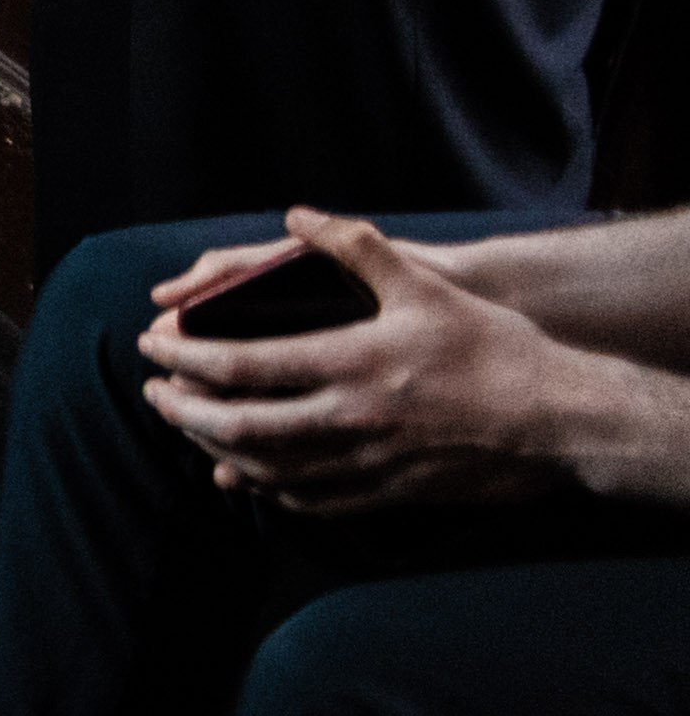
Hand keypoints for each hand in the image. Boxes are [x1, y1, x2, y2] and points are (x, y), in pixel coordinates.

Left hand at [139, 207, 585, 508]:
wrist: (563, 419)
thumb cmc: (495, 345)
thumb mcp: (424, 284)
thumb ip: (356, 246)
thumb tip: (297, 215)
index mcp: (353, 363)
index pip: (242, 363)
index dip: (186, 356)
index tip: (154, 345)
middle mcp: (353, 418)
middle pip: (241, 424)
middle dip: (184, 410)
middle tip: (153, 393)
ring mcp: (370, 462)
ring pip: (268, 468)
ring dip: (216, 449)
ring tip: (188, 428)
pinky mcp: (391, 493)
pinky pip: (312, 500)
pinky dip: (269, 488)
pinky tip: (251, 476)